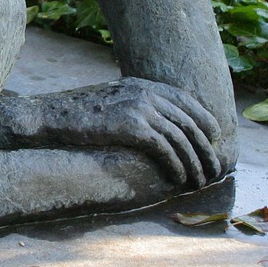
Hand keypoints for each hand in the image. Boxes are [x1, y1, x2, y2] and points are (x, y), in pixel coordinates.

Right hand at [45, 78, 223, 186]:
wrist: (53, 115)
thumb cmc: (78, 112)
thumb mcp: (112, 100)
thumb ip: (135, 105)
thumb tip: (153, 123)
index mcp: (143, 85)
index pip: (187, 100)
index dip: (205, 120)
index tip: (213, 139)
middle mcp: (146, 93)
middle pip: (190, 122)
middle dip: (206, 148)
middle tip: (214, 168)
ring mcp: (140, 108)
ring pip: (181, 139)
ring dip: (195, 163)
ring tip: (200, 181)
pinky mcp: (133, 127)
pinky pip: (166, 149)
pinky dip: (176, 165)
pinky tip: (179, 178)